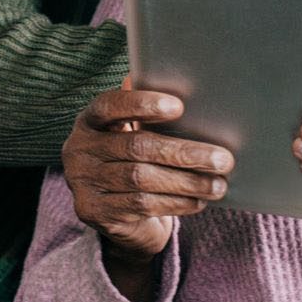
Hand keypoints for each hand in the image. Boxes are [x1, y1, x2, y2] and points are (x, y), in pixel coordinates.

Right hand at [62, 86, 233, 293]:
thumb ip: (146, 113)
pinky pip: (141, 205)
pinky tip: (198, 201)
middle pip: (136, 146)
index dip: (142, 104)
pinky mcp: (95, 212)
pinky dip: (175, 203)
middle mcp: (79, 149)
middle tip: (222, 158)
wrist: (114, 216)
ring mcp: (83, 183)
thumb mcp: (133, 134)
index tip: (179, 107)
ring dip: (187, 182)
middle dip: (183, 152)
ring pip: (142, 179)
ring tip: (218, 184)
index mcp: (89, 121)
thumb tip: (183, 86)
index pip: (110, 105)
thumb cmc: (131, 162)